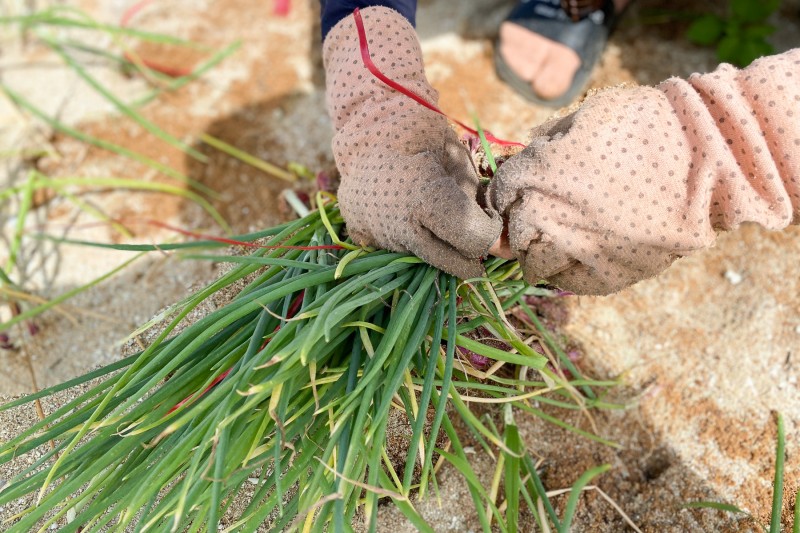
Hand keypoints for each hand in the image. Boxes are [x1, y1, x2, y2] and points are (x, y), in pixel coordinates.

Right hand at [323, 7, 501, 278]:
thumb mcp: (459, 160)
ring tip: (432, 214)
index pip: (474, 240)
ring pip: (425, 259)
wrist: (365, 127)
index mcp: (428, 199)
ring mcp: (378, 235)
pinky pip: (396, 251)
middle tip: (469, 227)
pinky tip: (406, 214)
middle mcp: (401, 226)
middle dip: (469, 250)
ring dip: (436, 244)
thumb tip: (497, 237)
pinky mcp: (361, 236)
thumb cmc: (421, 136)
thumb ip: (476, 199)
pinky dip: (407, 239)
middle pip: (453, 264)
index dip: (488, 231)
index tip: (487, 217)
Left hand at [490, 47, 799, 294]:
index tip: (516, 196)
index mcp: (537, 174)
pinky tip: (577, 261)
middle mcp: (547, 216)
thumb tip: (530, 152)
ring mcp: (575, 249)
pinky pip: (571, 283)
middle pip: (514, 233)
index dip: (507, 192)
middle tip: (535, 222)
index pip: (500, 192)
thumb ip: (550, 138)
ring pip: (536, 264)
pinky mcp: (606, 274)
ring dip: (539, 253)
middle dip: (521, 224)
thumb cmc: (647, 124)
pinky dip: (568, 273)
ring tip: (554, 245)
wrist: (707, 158)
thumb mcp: (588, 115)